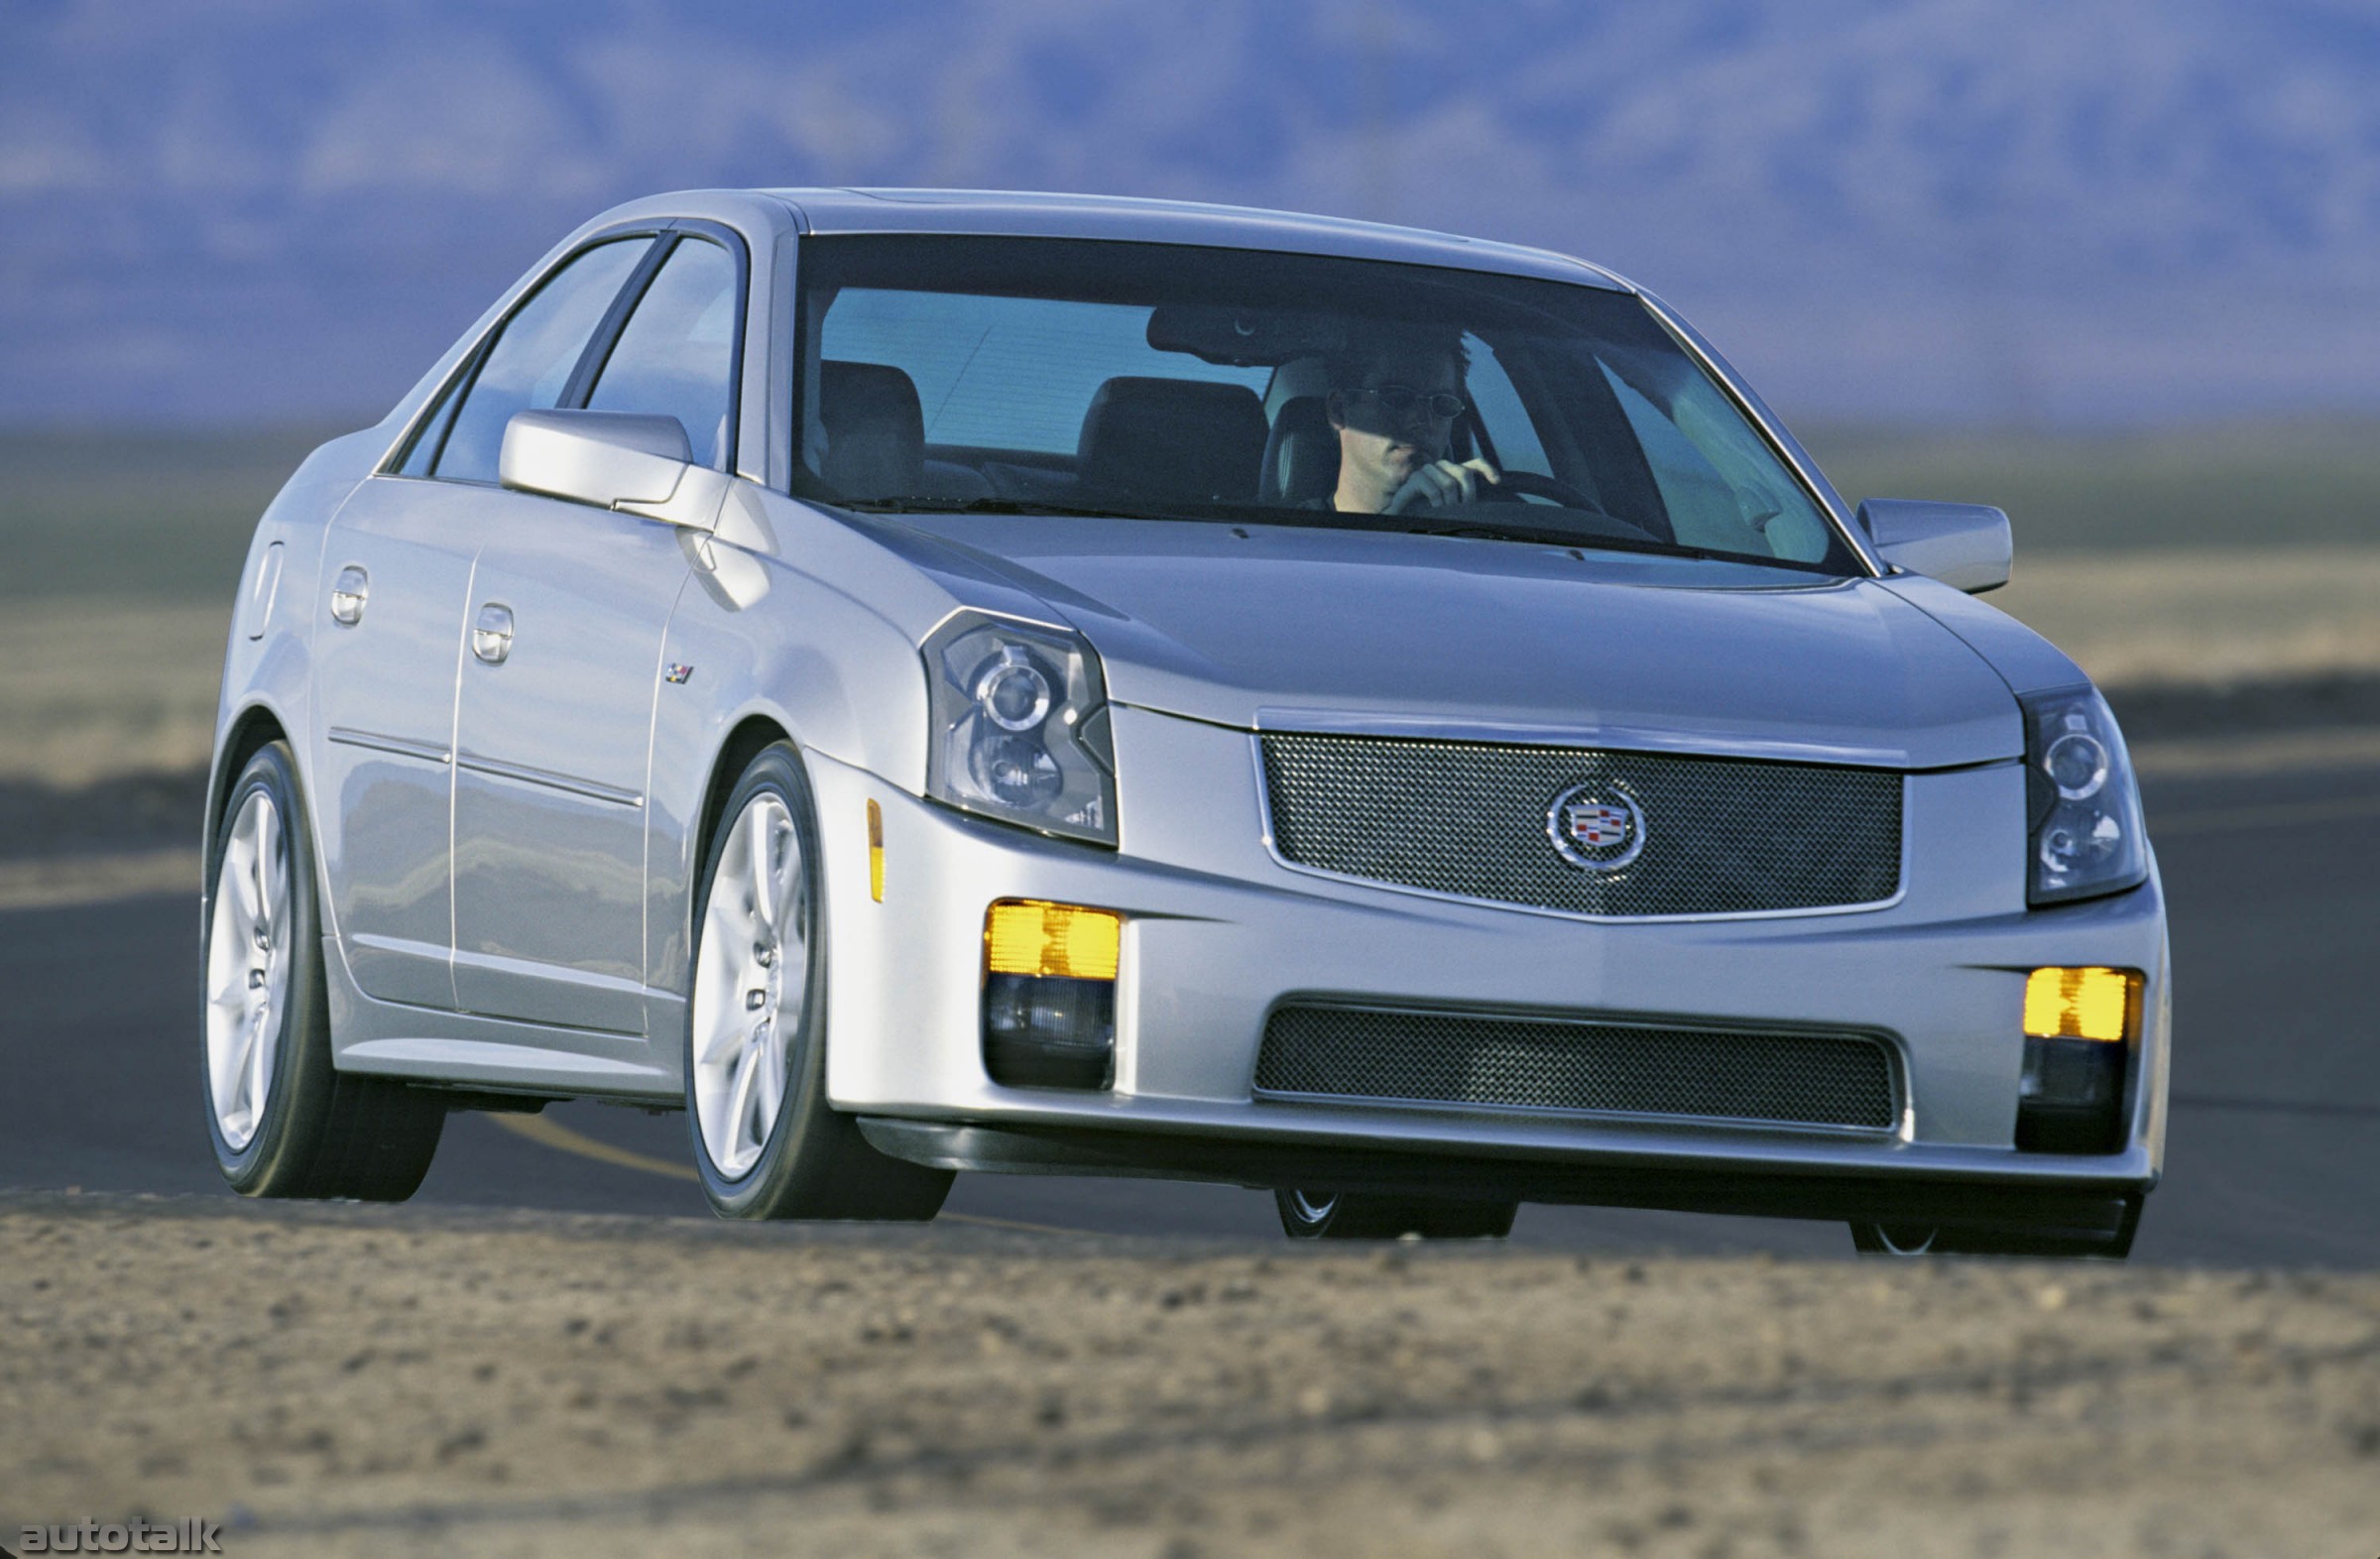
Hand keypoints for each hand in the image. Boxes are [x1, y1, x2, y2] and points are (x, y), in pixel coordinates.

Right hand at [1385, 457, 1500, 513]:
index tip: (1496, 482)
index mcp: (1454, 472)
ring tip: (1443, 513)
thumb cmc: (1429, 516)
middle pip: (1464, 474)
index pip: (1475, 464)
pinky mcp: (1415, 478)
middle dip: (1467, 495)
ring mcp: (1428, 470)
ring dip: (1449, 503)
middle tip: (1461, 511)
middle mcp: (1442, 467)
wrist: (1402, 519)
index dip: (1487, 469)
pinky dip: (1436, 502)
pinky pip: (1433, 488)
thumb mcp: (1452, 509)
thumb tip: (1485, 510)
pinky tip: (1433, 510)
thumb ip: (1465, 504)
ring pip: (1449, 483)